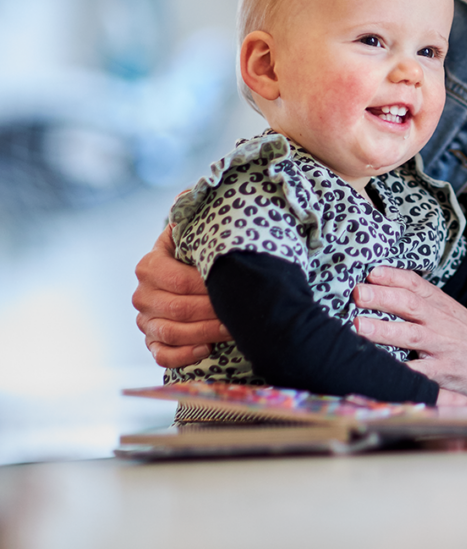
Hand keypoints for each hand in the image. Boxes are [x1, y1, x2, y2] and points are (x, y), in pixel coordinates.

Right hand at [133, 225, 230, 366]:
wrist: (191, 275)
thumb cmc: (199, 254)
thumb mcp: (195, 232)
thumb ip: (193, 216)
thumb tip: (192, 193)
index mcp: (150, 265)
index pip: (179, 280)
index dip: (208, 286)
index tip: (236, 286)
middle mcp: (142, 295)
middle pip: (178, 309)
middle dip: (212, 311)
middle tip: (241, 311)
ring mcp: (145, 321)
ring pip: (171, 332)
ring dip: (205, 332)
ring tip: (232, 328)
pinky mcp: (153, 342)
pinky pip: (162, 355)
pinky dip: (184, 354)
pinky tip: (207, 348)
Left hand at [355, 266, 466, 412]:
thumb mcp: (456, 315)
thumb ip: (428, 306)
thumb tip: (392, 296)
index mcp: (444, 306)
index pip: (416, 283)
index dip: (392, 275)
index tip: (370, 271)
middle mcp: (442, 322)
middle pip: (409, 303)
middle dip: (381, 296)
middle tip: (357, 292)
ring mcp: (443, 348)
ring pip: (410, 335)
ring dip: (382, 329)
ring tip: (358, 326)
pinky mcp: (445, 374)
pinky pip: (418, 373)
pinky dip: (398, 372)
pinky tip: (378, 372)